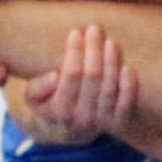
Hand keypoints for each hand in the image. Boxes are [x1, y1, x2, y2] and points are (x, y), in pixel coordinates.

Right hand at [9, 23, 129, 145]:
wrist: (67, 131)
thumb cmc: (49, 104)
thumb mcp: (33, 97)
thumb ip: (37, 87)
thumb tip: (54, 76)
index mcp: (60, 110)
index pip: (71, 74)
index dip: (75, 51)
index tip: (76, 32)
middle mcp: (82, 119)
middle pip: (93, 77)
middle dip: (94, 50)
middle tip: (94, 30)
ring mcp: (101, 123)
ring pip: (110, 87)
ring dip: (112, 62)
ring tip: (110, 42)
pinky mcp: (117, 124)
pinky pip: (126, 104)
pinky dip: (129, 86)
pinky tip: (127, 67)